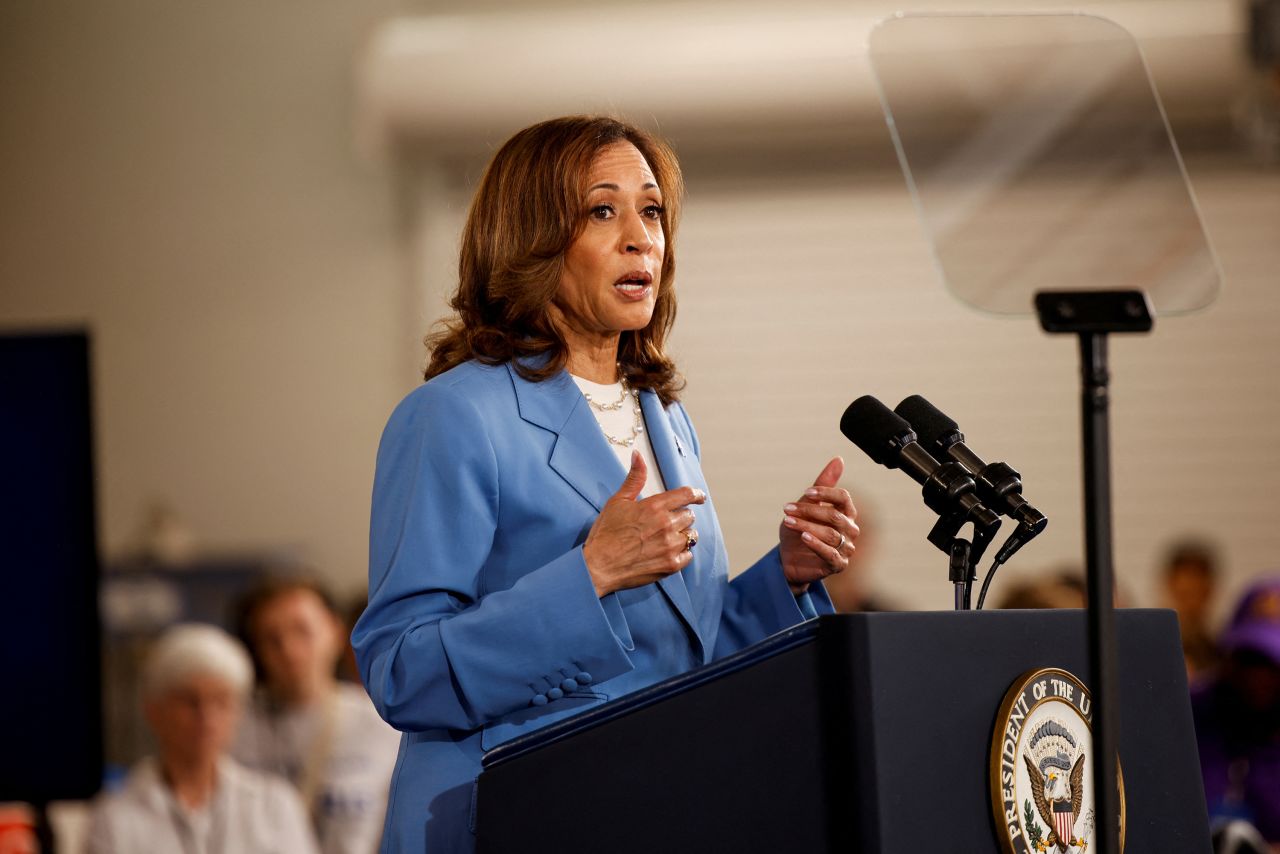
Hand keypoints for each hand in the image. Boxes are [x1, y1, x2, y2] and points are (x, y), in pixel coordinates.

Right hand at [583, 451, 706, 597]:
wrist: (598, 566)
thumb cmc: (605, 534)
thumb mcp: (618, 501)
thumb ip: (634, 478)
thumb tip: (638, 456)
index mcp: (655, 506)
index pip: (687, 494)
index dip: (696, 494)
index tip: (699, 497)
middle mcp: (666, 525)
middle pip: (689, 515)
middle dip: (681, 516)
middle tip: (667, 522)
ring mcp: (670, 546)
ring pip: (691, 536)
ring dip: (682, 535)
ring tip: (666, 538)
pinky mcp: (670, 564)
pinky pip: (688, 555)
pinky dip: (681, 553)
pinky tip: (667, 552)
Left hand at [779, 457, 858, 594]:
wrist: (789, 558)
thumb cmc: (801, 528)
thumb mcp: (806, 505)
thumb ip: (822, 485)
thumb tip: (838, 459)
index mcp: (846, 512)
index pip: (844, 498)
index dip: (826, 493)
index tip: (805, 492)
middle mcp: (850, 529)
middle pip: (834, 516)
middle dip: (808, 511)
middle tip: (787, 508)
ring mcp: (846, 548)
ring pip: (830, 534)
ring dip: (807, 526)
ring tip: (788, 521)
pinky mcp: (838, 564)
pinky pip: (831, 554)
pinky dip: (816, 544)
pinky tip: (803, 537)